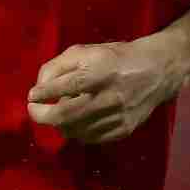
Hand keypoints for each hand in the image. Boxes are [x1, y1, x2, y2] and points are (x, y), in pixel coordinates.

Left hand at [27, 40, 183, 143]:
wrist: (157, 70)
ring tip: (58, 113)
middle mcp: (108, 97)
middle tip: (34, 110)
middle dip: (43, 116)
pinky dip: (77, 132)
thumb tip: (39, 87)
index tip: (32, 95)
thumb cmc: (116, 57)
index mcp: (99, 72)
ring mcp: (116, 116)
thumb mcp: (86, 51)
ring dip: (59, 124)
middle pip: (66, 115)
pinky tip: (76, 121)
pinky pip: (90, 138)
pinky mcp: (123, 130)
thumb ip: (59, 66)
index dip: (42, 93)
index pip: (63, 86)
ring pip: (75, 130)